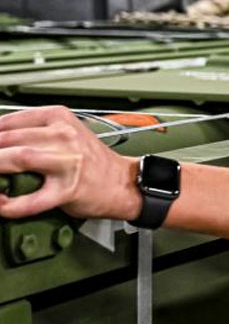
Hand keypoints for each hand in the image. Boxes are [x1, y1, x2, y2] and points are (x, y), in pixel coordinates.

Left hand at [0, 106, 139, 219]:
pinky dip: (11, 204)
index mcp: (61, 118)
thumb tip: (1, 140)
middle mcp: (65, 137)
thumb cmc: (91, 160)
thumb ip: (35, 131)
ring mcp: (68, 163)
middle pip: (10, 139)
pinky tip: (2, 204)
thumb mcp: (67, 131)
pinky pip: (33, 199)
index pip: (11, 121)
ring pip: (20, 158)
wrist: (123, 182)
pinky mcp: (69, 190)